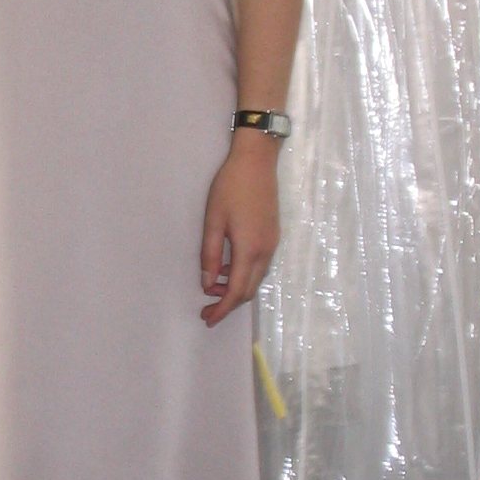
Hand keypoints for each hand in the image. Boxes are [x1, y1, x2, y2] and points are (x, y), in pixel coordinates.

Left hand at [200, 131, 280, 325]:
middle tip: (207, 307)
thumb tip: (208, 282)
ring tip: (212, 285)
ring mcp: (272, 244)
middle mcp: (265, 251)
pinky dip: (243, 275)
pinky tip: (227, 268)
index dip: (222, 309)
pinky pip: (259, 266)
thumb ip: (210, 254)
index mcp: (249, 249)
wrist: (257, 161)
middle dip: (228, 303)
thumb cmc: (231, 187)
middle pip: (248, 290)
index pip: (236, 291)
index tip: (207, 318)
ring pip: (255, 279)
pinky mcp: (273, 236)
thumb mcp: (213, 220)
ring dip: (235, 288)